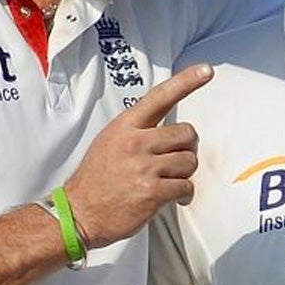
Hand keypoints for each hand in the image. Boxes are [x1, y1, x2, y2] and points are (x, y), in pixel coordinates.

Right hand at [64, 64, 213, 247]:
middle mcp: (136, 142)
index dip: (187, 82)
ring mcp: (144, 167)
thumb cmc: (96, 178)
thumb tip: (169, 132)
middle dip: (187, 148)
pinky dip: (183, 193)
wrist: (78, 213)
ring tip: (167, 180)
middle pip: (187, 133)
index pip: (160, 96)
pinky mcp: (152, 192)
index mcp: (126, 126)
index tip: (206, 71)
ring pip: (189, 161)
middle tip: (174, 160)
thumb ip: (138, 131)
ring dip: (184, 173)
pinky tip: (172, 196)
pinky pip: (186, 186)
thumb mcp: (110, 141)